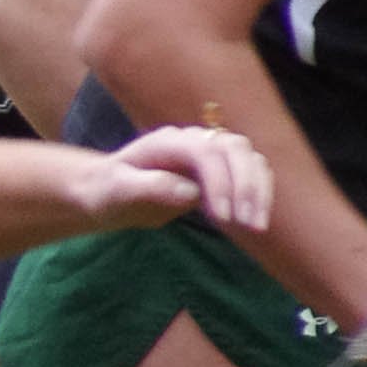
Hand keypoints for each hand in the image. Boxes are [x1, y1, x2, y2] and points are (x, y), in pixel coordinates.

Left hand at [92, 124, 268, 232]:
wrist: (107, 192)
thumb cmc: (106, 191)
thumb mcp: (117, 191)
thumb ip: (149, 187)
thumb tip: (190, 193)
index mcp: (167, 142)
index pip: (206, 152)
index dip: (220, 182)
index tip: (223, 218)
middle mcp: (192, 141)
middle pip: (236, 149)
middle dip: (247, 186)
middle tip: (248, 225)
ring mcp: (208, 153)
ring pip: (249, 159)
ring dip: (259, 190)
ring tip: (256, 225)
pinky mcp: (218, 170)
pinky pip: (249, 173)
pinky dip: (258, 193)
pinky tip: (252, 219)